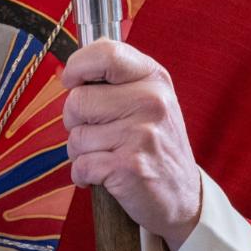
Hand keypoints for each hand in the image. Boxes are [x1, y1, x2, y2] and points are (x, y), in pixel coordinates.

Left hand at [61, 39, 203, 250]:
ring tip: (106, 156)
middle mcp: (151, 101)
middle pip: (78, 100)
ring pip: (76, 136)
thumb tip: (67, 71)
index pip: (106, 53)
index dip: (78, 65)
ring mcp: (141, 134)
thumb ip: (115, 81)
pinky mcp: (130, 166)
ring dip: (80, 153)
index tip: (71, 80)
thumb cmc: (155, 145)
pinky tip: (104, 176)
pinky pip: (81, 165)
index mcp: (154, 79)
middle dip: (75, 121)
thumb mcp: (149, 101)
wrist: (183, 197)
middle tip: (95, 133)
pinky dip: (84, 175)